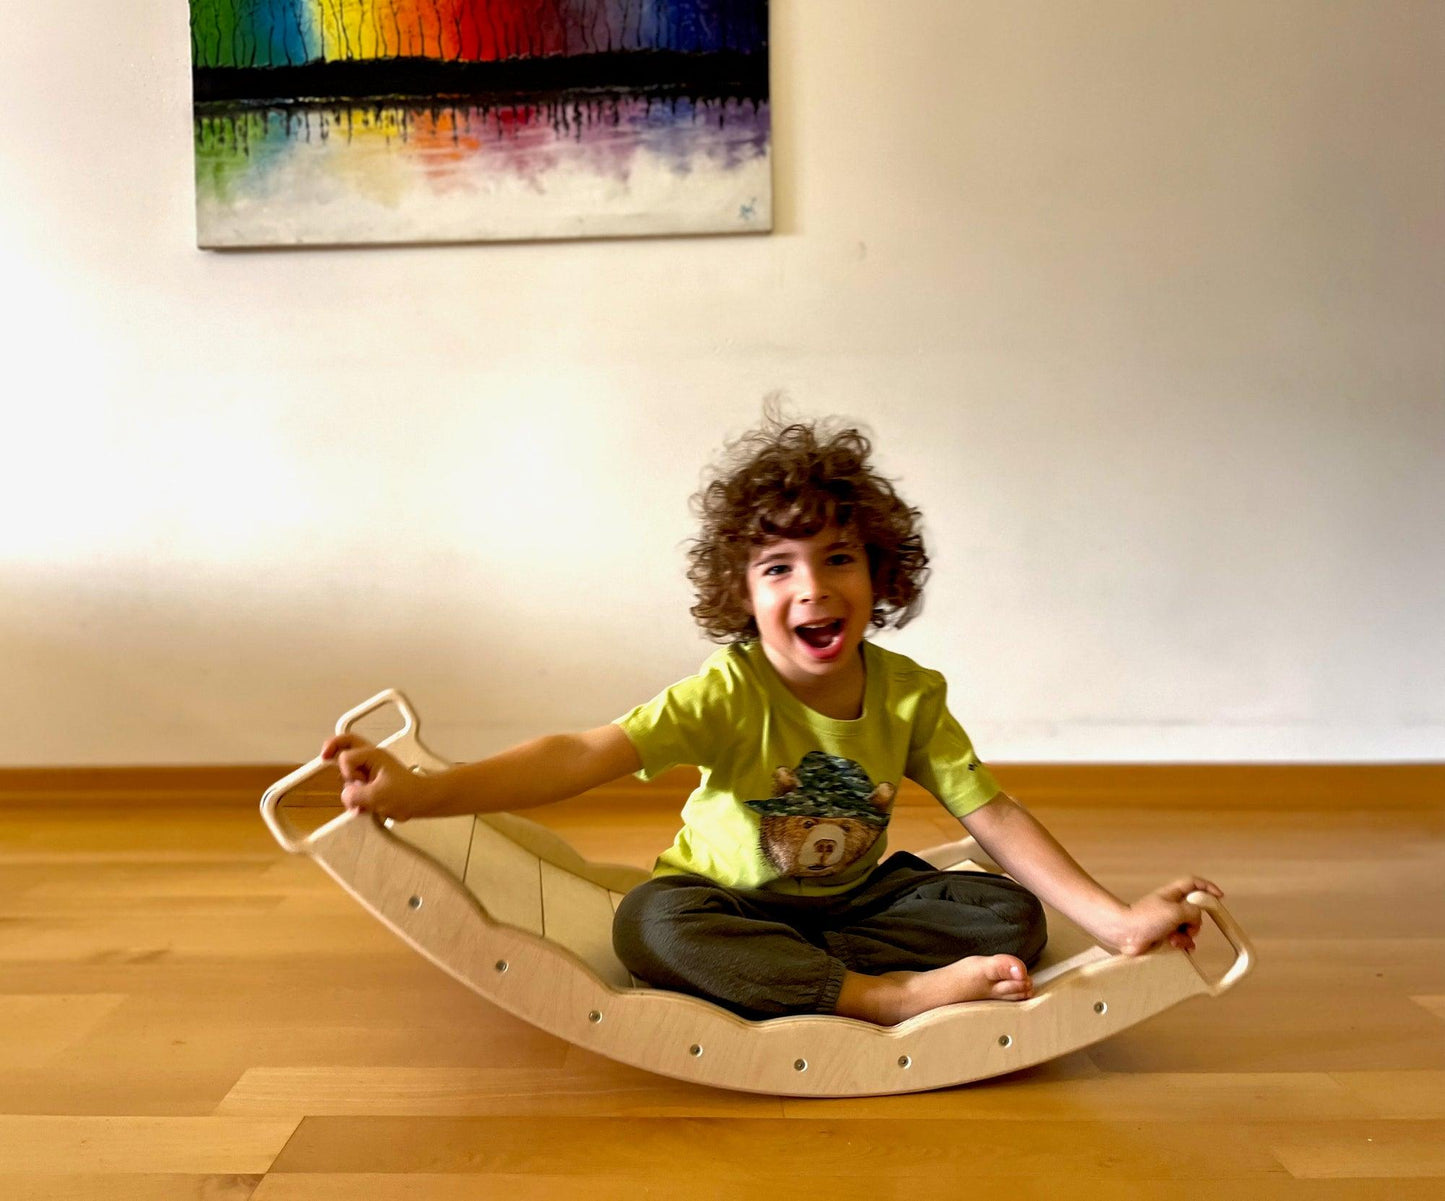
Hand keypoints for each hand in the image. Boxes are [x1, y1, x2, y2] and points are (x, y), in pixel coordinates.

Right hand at [320, 734, 435, 821]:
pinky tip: (363, 808)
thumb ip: (354, 795)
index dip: (348, 771)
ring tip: (362, 799)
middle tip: (323, 756)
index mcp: (373, 755)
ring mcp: (370, 770)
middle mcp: (370, 759)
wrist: (421, 802)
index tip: (356, 780)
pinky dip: (355, 797)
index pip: (346, 757)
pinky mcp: (372, 782)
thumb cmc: (406, 794)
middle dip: (332, 749)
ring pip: (347, 771)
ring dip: (349, 786)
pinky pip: (355, 786)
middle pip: (345, 744)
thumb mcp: (376, 796)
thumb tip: (346, 796)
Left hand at [1113, 876, 1223, 955]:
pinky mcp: (1163, 936)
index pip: (1193, 884)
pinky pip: (1181, 941)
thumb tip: (1195, 920)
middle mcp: (1170, 907)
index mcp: (1172, 894)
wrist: (1125, 933)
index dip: (1207, 887)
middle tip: (1188, 927)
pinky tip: (1176, 947)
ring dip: (1186, 936)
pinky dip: (1182, 944)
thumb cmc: (1145, 918)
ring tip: (1174, 939)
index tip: (1219, 897)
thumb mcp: (1175, 910)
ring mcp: (1167, 922)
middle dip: (1195, 922)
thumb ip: (1192, 912)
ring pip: (1189, 929)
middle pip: (1195, 912)